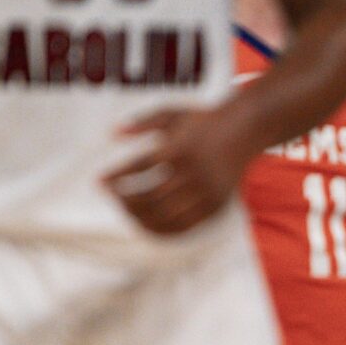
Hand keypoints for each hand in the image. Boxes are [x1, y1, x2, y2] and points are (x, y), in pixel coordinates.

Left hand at [102, 105, 258, 234]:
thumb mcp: (173, 114)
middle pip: (150, 197)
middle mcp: (193, 173)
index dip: (116, 177)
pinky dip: (162, 230)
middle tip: (112, 197)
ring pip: (165, 216)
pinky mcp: (215, 205)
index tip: (100, 182)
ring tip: (127, 210)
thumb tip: (113, 133)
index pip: (139, 168)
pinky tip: (147, 223)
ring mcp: (206, 192)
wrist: (245, 130)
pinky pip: (184, 227)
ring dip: (140, 217)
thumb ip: (143, 122)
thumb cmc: (204, 121)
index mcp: (180, 149)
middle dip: (125, 201)